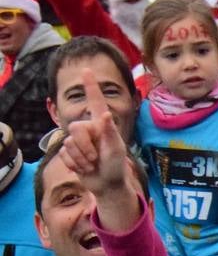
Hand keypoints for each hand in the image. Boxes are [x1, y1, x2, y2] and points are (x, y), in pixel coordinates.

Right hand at [58, 69, 130, 198]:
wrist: (108, 184)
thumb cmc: (115, 165)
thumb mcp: (115, 148)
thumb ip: (109, 131)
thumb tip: (106, 114)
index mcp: (102, 124)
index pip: (95, 102)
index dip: (90, 86)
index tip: (87, 70)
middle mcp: (89, 129)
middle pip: (75, 128)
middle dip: (85, 146)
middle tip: (96, 157)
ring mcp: (78, 141)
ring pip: (69, 143)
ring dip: (81, 158)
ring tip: (93, 163)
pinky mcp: (70, 152)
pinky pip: (64, 154)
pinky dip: (75, 164)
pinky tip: (84, 168)